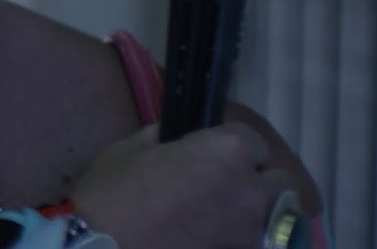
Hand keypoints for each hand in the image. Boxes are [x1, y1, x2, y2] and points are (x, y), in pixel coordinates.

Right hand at [69, 123, 295, 248]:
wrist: (100, 247)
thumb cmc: (111, 191)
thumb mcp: (129, 149)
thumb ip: (161, 139)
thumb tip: (171, 140)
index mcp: (225, 151)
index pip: (252, 139)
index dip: (229, 143)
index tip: (209, 151)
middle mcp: (249, 189)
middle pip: (277, 179)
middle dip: (255, 177)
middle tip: (221, 183)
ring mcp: (248, 230)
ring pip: (275, 216)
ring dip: (255, 210)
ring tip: (223, 214)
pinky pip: (252, 242)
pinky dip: (238, 237)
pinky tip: (212, 236)